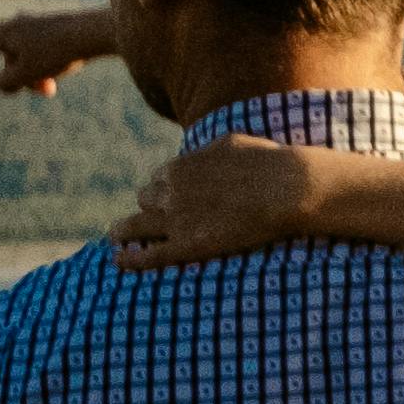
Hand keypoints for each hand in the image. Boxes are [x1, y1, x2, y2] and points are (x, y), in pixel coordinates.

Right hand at [0, 8, 115, 96]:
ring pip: (26, 64)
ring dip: (38, 77)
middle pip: (7, 65)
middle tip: (48, 88)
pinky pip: (41, 58)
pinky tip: (68, 63)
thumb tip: (3, 83)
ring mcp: (32, 29)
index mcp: (2, 34)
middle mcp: (13, 28)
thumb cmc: (59, 52)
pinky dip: (49, 68)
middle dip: (24, 80)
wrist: (96, 32)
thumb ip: (6, 83)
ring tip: (59, 76)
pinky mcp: (49, 32)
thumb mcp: (27, 74)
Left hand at [111, 137, 323, 267]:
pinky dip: (131, 258)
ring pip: (136, 226)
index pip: (159, 179)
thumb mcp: (229, 143)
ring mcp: (177, 220)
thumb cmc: (267, 163)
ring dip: (124, 230)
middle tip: (154, 215)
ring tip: (117, 235)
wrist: (286, 188)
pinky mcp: (188, 245)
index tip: (172, 196)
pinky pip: (150, 254)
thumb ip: (206, 152)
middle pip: (146, 200)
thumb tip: (200, 152)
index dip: (166, 188)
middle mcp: (171, 192)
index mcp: (179, 167)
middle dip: (151, 206)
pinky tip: (119, 260)